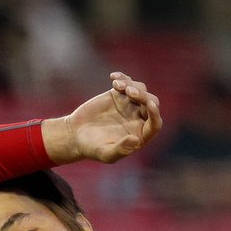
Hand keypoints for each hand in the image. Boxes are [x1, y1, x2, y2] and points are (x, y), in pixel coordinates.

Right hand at [43, 72, 162, 164]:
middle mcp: (139, 118)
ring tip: (117, 85)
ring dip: (131, 84)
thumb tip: (135, 140)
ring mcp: (129, 105)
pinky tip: (113, 77)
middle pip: (151, 102)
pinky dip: (122, 77)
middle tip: (128, 92)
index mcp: (140, 134)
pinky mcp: (118, 94)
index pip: (155, 123)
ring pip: (140, 89)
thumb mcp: (105, 153)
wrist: (75, 135)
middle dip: (142, 95)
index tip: (149, 104)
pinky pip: (126, 82)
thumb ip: (120, 150)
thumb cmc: (91, 148)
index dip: (155, 113)